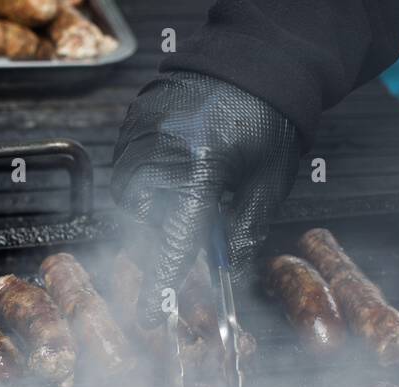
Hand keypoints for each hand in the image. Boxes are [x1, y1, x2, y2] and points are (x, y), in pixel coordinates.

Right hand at [112, 70, 300, 327]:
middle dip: (167, 226)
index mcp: (200, 169)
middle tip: (203, 207)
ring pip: (131, 196)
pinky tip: (181, 154)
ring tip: (194, 174)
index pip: (174, 244)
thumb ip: (244, 233)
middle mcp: (161, 151)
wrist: (257, 58)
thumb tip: (225, 272)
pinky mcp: (133, 120)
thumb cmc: (270, 116)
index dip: (162, 285)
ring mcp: (140, 133)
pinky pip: (128, 165)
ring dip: (156, 200)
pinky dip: (149, 172)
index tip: (150, 316)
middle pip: (145, 221)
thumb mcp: (269, 183)